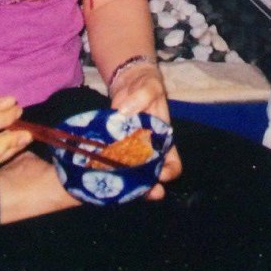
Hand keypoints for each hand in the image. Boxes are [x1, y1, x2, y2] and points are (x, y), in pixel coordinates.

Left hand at [108, 62, 182, 197]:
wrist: (128, 80)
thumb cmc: (146, 84)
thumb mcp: (149, 85)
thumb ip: (142, 96)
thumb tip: (124, 112)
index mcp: (164, 139)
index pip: (173, 163)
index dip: (168, 172)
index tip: (159, 174)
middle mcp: (148, 149)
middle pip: (151, 176)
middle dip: (145, 187)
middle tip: (135, 190)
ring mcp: (130, 150)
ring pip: (131, 174)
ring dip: (125, 183)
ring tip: (115, 187)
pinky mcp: (114, 147)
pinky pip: (113, 163)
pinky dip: (107, 169)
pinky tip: (97, 172)